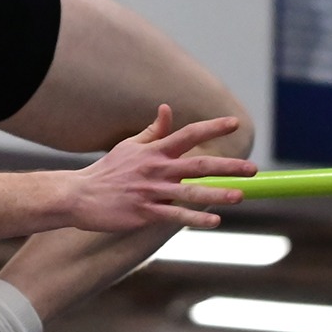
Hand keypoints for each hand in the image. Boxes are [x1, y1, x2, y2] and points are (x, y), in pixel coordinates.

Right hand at [70, 105, 253, 231]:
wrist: (79, 195)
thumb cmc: (107, 171)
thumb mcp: (129, 146)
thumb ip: (152, 131)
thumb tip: (167, 109)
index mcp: (154, 150)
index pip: (188, 134)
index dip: (212, 127)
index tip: (234, 123)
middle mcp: (156, 168)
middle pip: (198, 164)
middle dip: (228, 166)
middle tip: (252, 169)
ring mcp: (151, 191)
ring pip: (190, 192)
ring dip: (217, 194)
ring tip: (240, 195)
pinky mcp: (145, 212)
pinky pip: (175, 215)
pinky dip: (195, 218)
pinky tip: (214, 221)